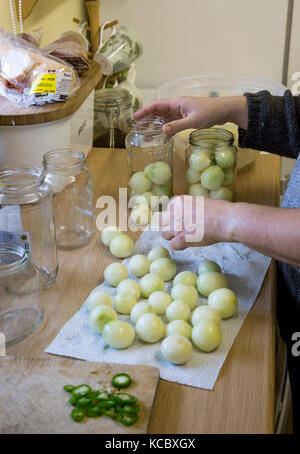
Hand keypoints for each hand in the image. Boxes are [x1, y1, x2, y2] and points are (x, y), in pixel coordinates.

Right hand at [133, 95, 247, 135]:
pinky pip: (173, 124)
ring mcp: (182, 112)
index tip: (134, 118)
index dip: (144, 111)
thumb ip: (177, 126)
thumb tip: (162, 131)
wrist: (225, 110)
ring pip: (165, 119)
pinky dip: (167, 130)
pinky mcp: (187, 118)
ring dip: (156, 126)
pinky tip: (163, 139)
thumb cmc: (210, 113)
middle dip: (147, 120)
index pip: (156, 106)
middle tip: (137, 129)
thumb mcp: (193, 121)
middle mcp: (177, 106)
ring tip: (147, 135)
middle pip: (158, 112)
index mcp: (176, 103)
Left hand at [159, 195, 231, 249]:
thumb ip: (188, 208)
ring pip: (164, 234)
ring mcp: (177, 225)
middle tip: (180, 230)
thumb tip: (185, 217)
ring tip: (185, 237)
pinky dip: (180, 246)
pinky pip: (173, 245)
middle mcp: (175, 212)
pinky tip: (189, 244)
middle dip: (169, 226)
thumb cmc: (219, 211)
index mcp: (179, 201)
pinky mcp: (181, 238)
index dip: (174, 217)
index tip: (184, 220)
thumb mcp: (199, 203)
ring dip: (173, 237)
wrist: (226, 220)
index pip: (167, 210)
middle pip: (161, 221)